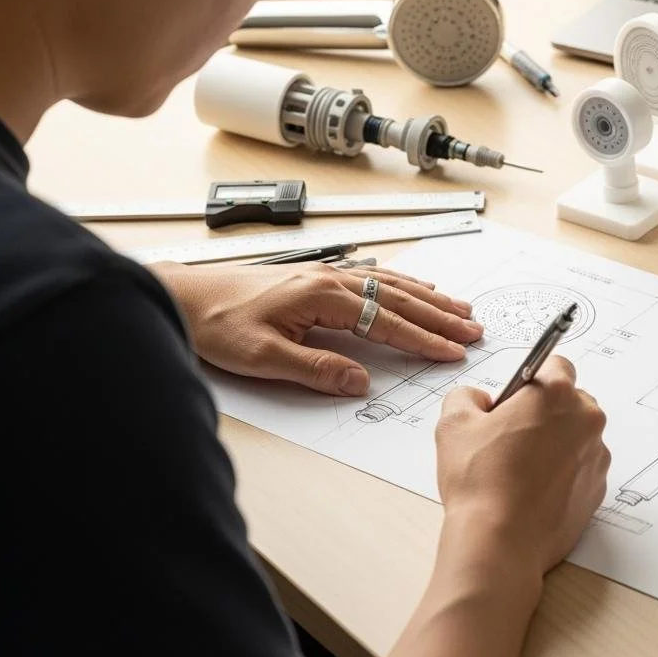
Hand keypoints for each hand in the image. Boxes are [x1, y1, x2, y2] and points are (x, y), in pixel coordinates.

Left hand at [152, 262, 483, 395]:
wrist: (183, 295)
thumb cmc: (216, 324)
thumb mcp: (262, 357)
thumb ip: (315, 370)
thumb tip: (359, 382)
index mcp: (322, 296)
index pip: (386, 322)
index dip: (423, 340)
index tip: (452, 352)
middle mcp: (330, 279)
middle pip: (399, 299)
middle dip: (440, 316)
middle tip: (474, 329)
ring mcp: (326, 274)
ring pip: (391, 284)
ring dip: (429, 298)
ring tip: (460, 308)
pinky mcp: (316, 277)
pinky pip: (374, 277)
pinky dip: (403, 285)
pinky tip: (416, 288)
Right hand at [435, 356, 610, 577]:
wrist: (500, 542)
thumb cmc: (480, 482)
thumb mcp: (454, 424)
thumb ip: (467, 396)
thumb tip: (479, 401)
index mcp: (557, 394)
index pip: (556, 364)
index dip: (531, 380)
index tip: (515, 399)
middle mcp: (586, 420)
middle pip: (570, 402)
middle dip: (545, 412)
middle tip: (511, 437)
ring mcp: (597, 457)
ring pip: (576, 437)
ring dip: (555, 444)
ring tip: (519, 470)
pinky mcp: (598, 490)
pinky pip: (581, 469)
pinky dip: (562, 474)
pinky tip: (532, 491)